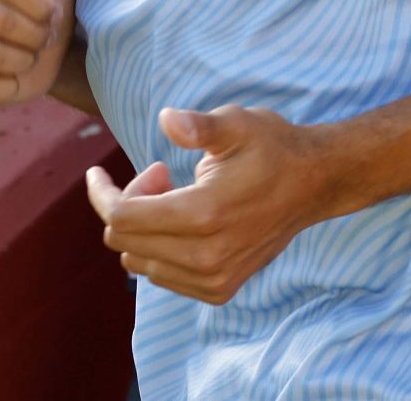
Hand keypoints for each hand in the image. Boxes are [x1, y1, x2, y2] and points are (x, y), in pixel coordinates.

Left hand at [87, 105, 348, 305]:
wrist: (313, 185)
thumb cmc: (271, 147)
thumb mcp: (237, 123)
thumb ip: (199, 125)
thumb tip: (166, 119)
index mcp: (203, 215)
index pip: (122, 217)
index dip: (101, 193)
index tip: (97, 172)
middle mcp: (205, 256)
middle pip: (124, 240)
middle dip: (127, 202)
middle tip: (160, 171)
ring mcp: (213, 279)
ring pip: (138, 261)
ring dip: (145, 226)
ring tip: (177, 192)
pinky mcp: (219, 290)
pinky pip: (162, 276)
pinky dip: (159, 248)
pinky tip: (185, 219)